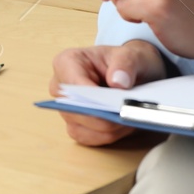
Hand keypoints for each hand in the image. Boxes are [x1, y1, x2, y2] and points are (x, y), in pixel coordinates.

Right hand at [49, 41, 166, 145]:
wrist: (131, 72)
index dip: (92, 99)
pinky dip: (108, 136)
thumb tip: (119, 83)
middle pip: (76, 111)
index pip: (73, 85)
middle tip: (128, 114)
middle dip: (104, 117)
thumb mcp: (131, 55)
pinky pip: (89, 138)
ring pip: (82, 129)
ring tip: (130, 120)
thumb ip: (125, 64)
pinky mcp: (77, 125)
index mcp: (67, 62)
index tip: (113, 104)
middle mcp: (62, 89)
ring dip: (108, 129)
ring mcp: (67, 109)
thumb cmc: (125, 62)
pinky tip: (124, 127)